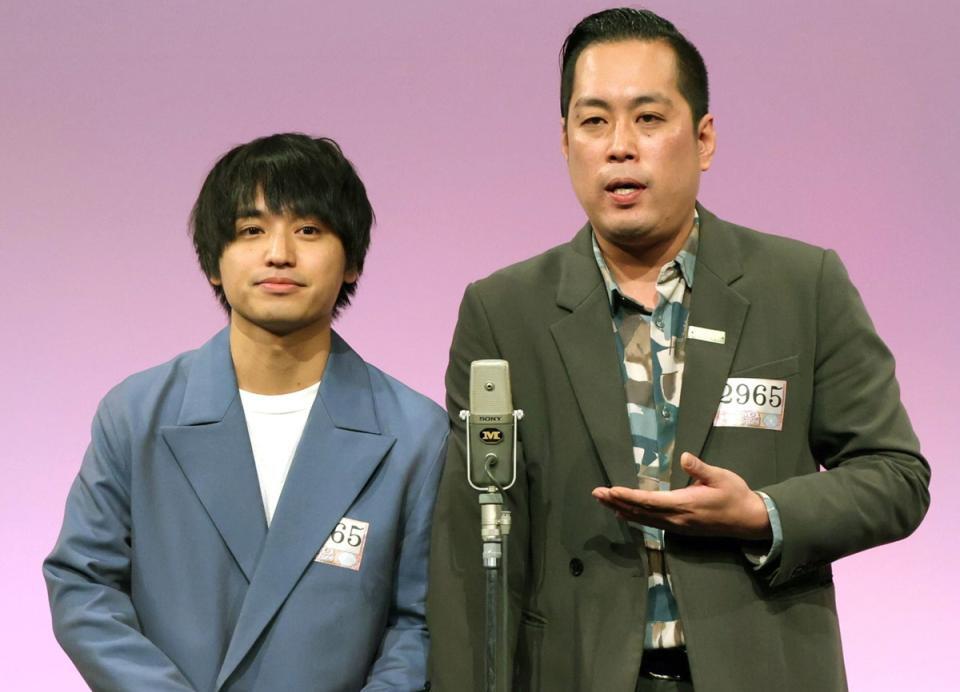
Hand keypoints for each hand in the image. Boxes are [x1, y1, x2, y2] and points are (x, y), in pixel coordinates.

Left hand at [591, 453, 771, 540]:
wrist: (749, 521)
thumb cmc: (735, 495)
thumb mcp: (721, 477)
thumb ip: (700, 469)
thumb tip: (683, 457)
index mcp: (684, 504)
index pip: (650, 501)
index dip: (628, 496)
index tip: (611, 490)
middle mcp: (677, 519)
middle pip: (641, 512)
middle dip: (617, 502)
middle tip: (596, 494)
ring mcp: (678, 526)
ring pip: (644, 519)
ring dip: (622, 509)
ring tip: (603, 501)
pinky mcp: (680, 529)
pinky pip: (652, 524)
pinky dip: (635, 517)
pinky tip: (624, 513)